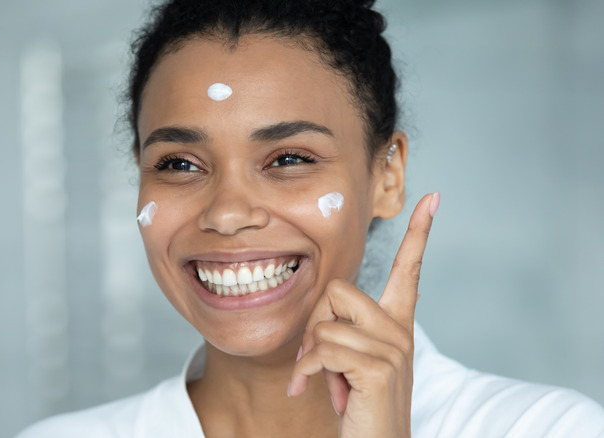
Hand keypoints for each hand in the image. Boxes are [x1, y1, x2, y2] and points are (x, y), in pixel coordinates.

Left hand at [287, 192, 438, 437]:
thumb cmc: (358, 405)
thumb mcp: (349, 361)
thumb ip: (343, 331)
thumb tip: (321, 317)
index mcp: (396, 324)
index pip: (409, 270)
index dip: (419, 234)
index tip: (433, 198)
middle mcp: (399, 331)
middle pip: (337, 290)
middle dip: (315, 323)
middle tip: (316, 360)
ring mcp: (393, 349)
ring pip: (325, 323)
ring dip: (311, 357)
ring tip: (326, 382)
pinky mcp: (379, 368)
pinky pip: (323, 349)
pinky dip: (307, 371)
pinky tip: (312, 390)